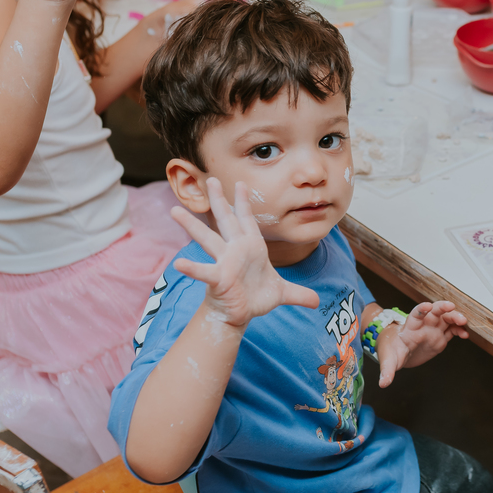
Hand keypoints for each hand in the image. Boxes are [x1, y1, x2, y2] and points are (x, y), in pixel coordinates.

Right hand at [171, 178, 318, 327]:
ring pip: (207, 239)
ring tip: (175, 210)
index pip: (247, 220)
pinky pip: (204, 271)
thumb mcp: (281, 293)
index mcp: (251, 247)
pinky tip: (179, 263)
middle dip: (220, 200)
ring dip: (192, 225)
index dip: (244, 202)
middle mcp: (235, 250)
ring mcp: (224, 262)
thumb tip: (317, 301)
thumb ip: (299, 293)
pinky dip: (192, 268)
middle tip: (210, 178)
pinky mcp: (218, 279)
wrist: (240, 315)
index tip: (242, 183)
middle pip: (226, 220)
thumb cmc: (255, 298)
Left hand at [376, 301, 467, 387]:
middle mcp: (423, 325)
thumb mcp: (389, 361)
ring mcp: (433, 330)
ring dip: (455, 317)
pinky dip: (459, 330)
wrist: (397, 352)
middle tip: (452, 308)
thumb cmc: (392, 351)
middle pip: (434, 312)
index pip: (415, 315)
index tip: (427, 306)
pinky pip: (452, 330)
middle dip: (443, 308)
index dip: (421, 310)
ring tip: (464, 322)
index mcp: (410, 328)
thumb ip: (387, 370)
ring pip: (446, 319)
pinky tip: (465, 334)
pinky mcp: (440, 338)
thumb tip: (383, 383)